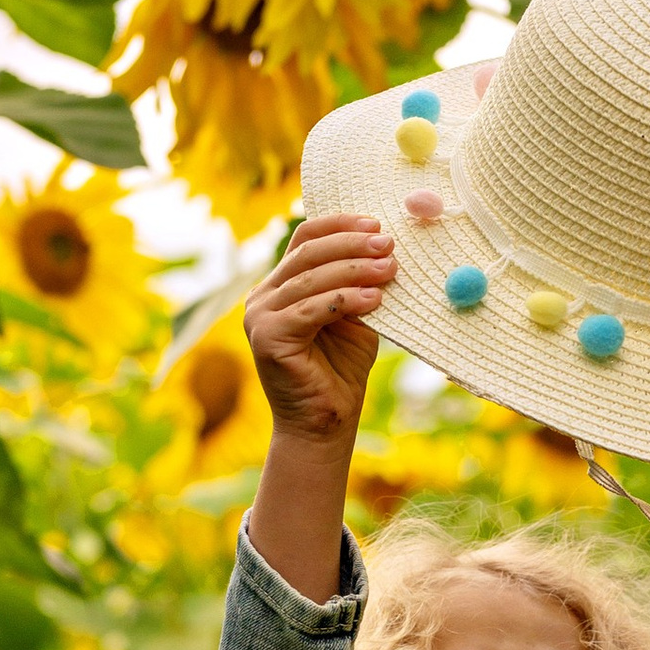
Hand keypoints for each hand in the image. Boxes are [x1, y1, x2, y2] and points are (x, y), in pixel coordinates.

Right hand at [245, 211, 395, 440]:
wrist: (325, 425)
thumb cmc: (340, 372)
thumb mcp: (353, 318)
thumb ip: (356, 286)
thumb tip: (383, 250)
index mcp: (280, 286)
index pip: (305, 239)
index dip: (339, 226)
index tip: (376, 224)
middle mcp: (262, 297)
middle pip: (308, 253)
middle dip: (352, 244)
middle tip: (387, 243)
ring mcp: (259, 317)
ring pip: (311, 279)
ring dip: (355, 270)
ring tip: (389, 268)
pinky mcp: (267, 338)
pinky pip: (311, 310)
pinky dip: (345, 300)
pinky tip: (374, 299)